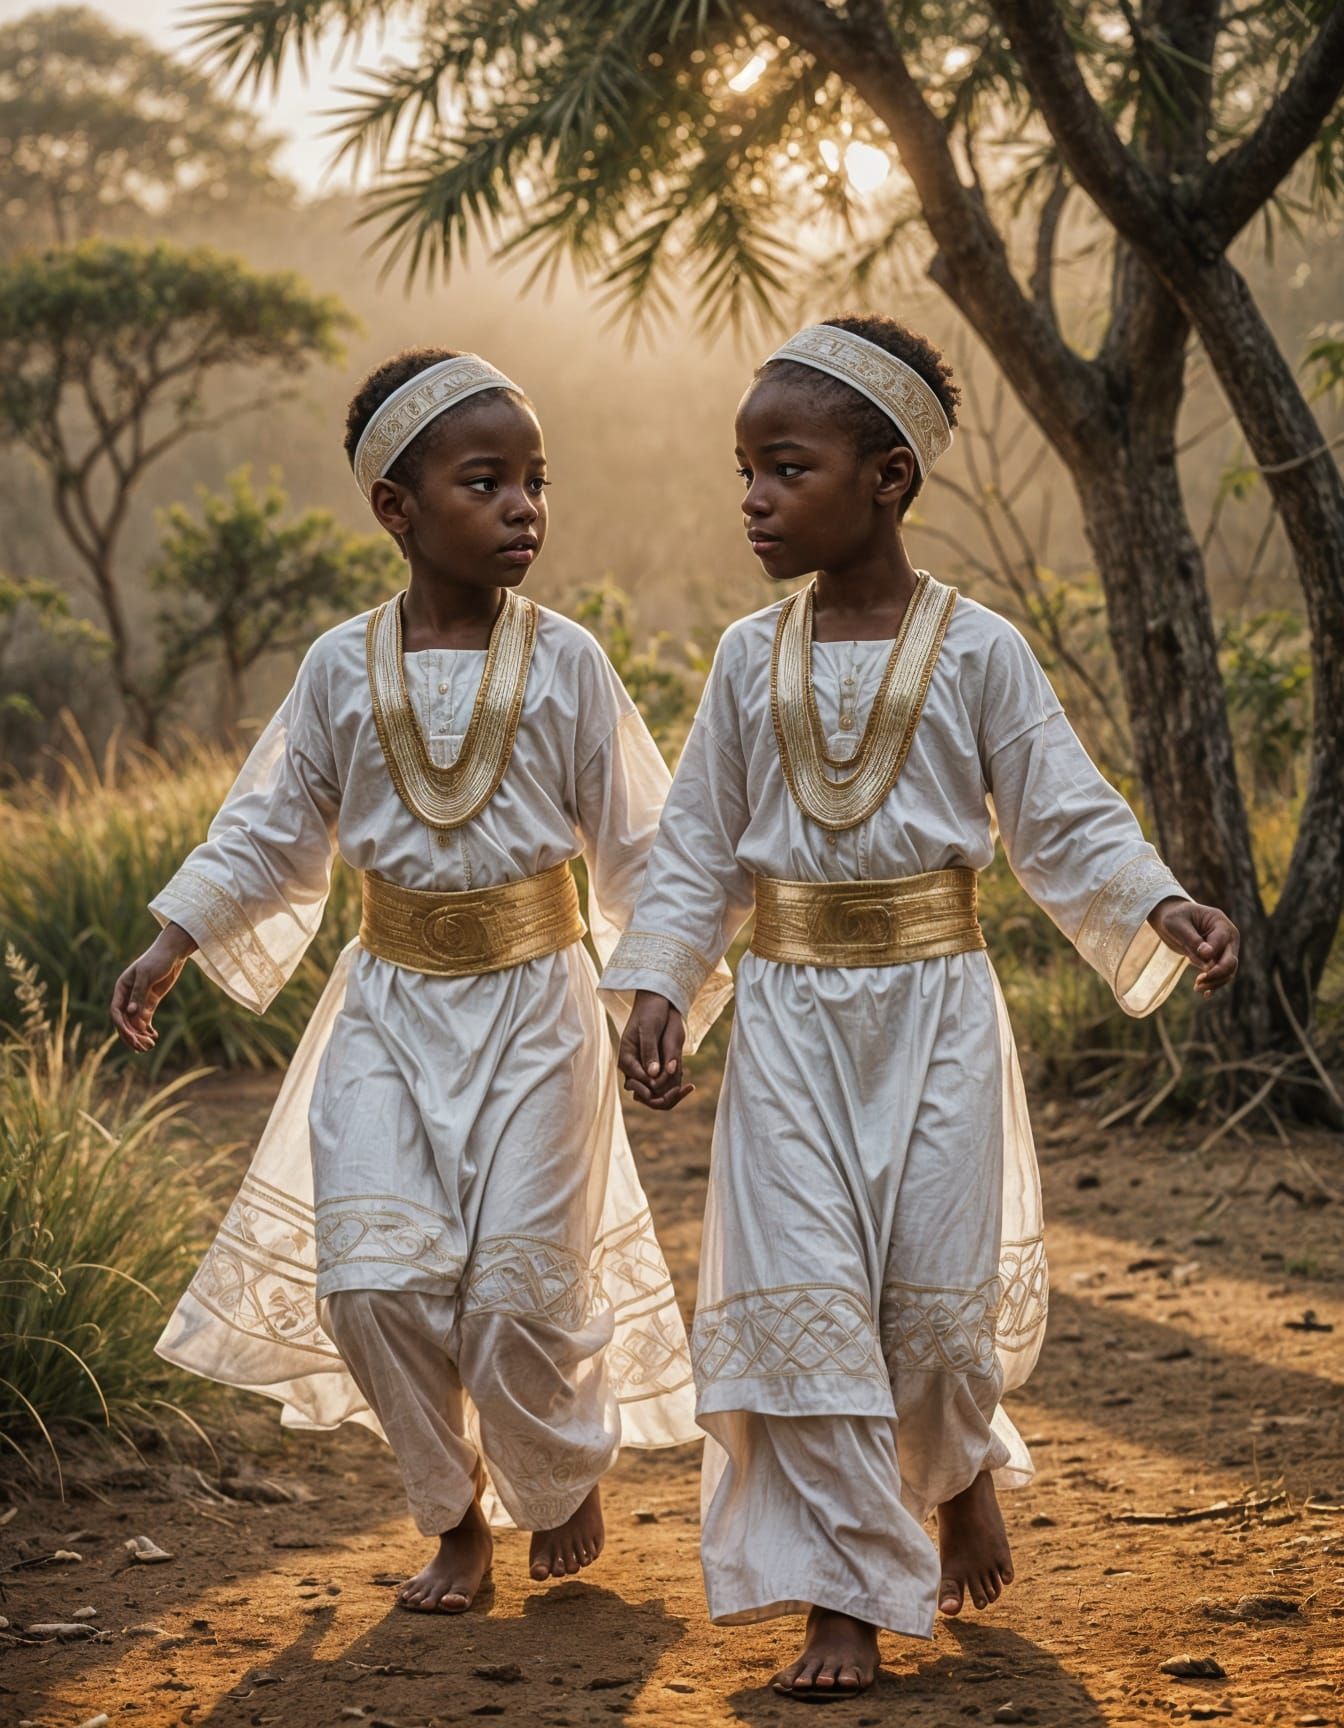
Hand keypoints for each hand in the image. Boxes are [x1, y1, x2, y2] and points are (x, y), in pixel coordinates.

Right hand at [110, 924, 196, 1052]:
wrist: (172, 952)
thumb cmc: (157, 960)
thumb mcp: (147, 975)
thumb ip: (139, 994)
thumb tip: (130, 1013)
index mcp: (121, 988)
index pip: (116, 1011)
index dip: (121, 1025)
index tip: (131, 1036)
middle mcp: (127, 995)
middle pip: (125, 1020)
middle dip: (131, 1035)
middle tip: (141, 1047)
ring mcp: (139, 999)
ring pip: (135, 1022)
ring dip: (140, 1035)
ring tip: (150, 1045)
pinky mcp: (150, 1001)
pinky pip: (145, 1018)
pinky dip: (147, 1028)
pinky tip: (154, 1036)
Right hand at [618, 990, 693, 1110]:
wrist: (659, 1002)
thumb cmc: (650, 1012)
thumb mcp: (649, 1028)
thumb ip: (649, 1051)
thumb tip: (653, 1075)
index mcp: (627, 1059)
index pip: (635, 1083)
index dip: (652, 1086)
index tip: (670, 1085)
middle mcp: (635, 1068)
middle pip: (643, 1095)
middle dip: (661, 1098)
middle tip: (681, 1092)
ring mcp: (647, 1069)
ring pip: (655, 1095)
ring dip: (670, 1096)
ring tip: (688, 1088)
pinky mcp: (660, 1069)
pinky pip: (666, 1087)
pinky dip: (676, 1089)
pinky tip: (689, 1085)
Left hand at [1148, 897, 1239, 998]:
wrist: (1173, 919)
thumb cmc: (1174, 917)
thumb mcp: (1177, 924)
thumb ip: (1192, 939)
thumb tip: (1207, 955)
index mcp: (1221, 924)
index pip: (1222, 942)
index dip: (1210, 953)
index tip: (1192, 958)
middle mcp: (1228, 938)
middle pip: (1231, 961)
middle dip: (1216, 974)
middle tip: (1198, 981)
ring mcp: (1225, 951)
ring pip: (1228, 972)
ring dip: (1214, 982)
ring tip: (1197, 988)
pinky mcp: (1217, 961)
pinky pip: (1221, 976)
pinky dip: (1214, 986)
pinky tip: (1206, 995)